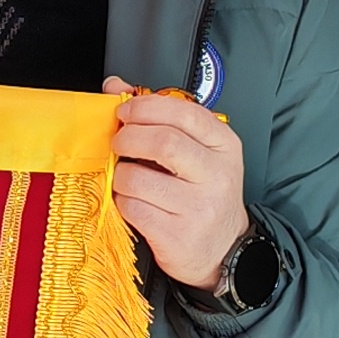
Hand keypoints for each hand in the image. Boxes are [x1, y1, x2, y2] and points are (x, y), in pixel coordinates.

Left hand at [102, 76, 251, 292]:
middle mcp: (216, 174)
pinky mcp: (177, 235)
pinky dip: (122, 201)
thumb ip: (159, 117)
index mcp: (224, 145)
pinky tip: (132, 202)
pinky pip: (131, 208)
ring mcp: (198, 207)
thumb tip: (114, 87)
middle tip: (118, 143)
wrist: (224, 250)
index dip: (146, 107)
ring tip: (127, 177)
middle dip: (128, 138)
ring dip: (121, 174)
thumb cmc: (203, 194)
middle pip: (162, 142)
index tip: (125, 111)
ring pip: (138, 177)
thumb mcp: (196, 152)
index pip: (185, 113)